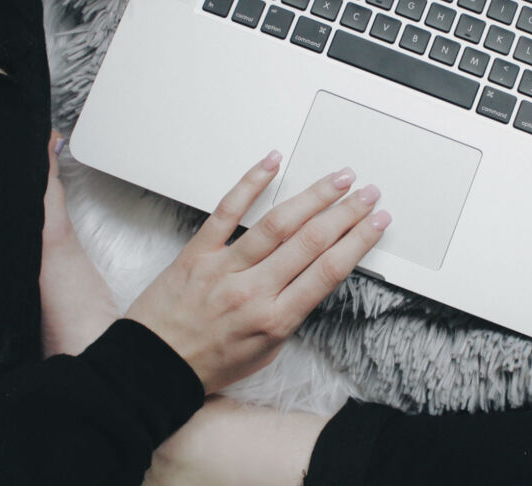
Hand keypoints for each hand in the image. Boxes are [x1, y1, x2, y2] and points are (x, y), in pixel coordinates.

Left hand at [125, 151, 390, 392]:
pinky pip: (226, 211)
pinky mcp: (197, 253)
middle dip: (346, 213)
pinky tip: (271, 163)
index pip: (328, 271)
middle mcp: (253, 291)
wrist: (154, 366)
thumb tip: (316, 277)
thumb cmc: (209, 362)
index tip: (377, 222)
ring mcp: (224, 268)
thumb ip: (291, 314)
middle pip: (310, 241)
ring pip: (277, 223)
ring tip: (338, 178)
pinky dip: (251, 183)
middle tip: (367, 193)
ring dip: (313, 196)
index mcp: (275, 319)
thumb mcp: (266, 351)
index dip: (358, 241)